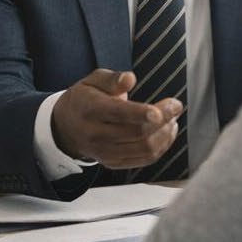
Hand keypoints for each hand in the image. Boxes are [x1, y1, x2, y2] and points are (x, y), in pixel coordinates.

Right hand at [52, 69, 183, 167]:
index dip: (141, 113)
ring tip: (173, 119)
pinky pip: (144, 159)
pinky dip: (162, 147)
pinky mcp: (113, 163)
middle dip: (163, 119)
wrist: (66, 128)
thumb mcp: (92, 80)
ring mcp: (105, 152)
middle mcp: (96, 134)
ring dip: (165, 134)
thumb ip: (112, 78)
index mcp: (91, 110)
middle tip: (176, 105)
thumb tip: (130, 79)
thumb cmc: (84, 99)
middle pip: (137, 132)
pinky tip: (167, 132)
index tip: (161, 109)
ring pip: (144, 149)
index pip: (118, 114)